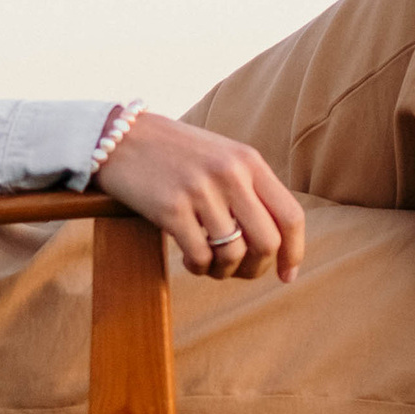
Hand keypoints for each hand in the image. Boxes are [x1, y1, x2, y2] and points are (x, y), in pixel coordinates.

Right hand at [94, 111, 305, 281]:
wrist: (120, 138)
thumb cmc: (175, 155)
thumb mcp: (222, 158)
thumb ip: (250, 191)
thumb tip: (276, 245)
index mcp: (249, 161)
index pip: (291, 216)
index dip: (294, 253)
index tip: (287, 275)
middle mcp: (230, 174)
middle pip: (267, 242)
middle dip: (258, 268)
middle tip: (241, 272)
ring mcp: (200, 190)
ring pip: (233, 254)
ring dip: (224, 271)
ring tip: (211, 265)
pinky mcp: (171, 208)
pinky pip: (200, 257)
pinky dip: (198, 268)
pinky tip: (189, 259)